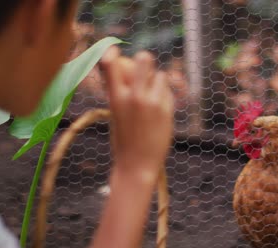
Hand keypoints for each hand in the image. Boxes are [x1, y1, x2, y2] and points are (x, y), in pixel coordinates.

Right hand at [100, 46, 173, 183]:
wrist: (136, 165)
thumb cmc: (123, 141)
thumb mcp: (115, 114)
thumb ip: (120, 93)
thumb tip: (126, 71)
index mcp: (115, 97)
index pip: (109, 64)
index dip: (112, 53)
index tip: (114, 52)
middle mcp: (133, 96)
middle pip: (144, 59)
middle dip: (145, 61)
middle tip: (144, 71)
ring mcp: (151, 101)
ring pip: (160, 76)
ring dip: (157, 83)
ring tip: (152, 101)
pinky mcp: (165, 109)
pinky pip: (168, 92)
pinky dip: (165, 97)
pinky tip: (159, 113)